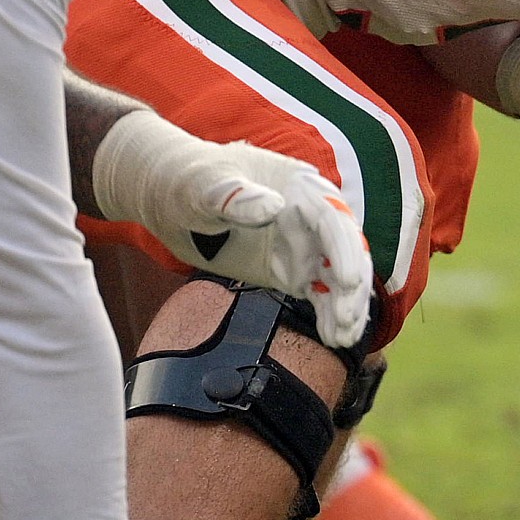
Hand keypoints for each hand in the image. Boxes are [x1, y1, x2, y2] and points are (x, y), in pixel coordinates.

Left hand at [97, 108, 375, 346]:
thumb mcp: (202, 185)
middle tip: (345, 317)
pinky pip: (319, 294)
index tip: (347, 280)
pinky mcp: (291, 270)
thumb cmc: (187, 181)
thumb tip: (274, 208)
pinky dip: (328, 314)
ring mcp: (302, 245)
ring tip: (342, 337)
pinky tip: (335, 338)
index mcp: (299, 187)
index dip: (344, 248)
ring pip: (336, 277)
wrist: (170, 197)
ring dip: (344, 305)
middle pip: (345, 250)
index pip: (332, 218)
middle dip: (350, 285)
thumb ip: (234, 196)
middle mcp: (310, 217)